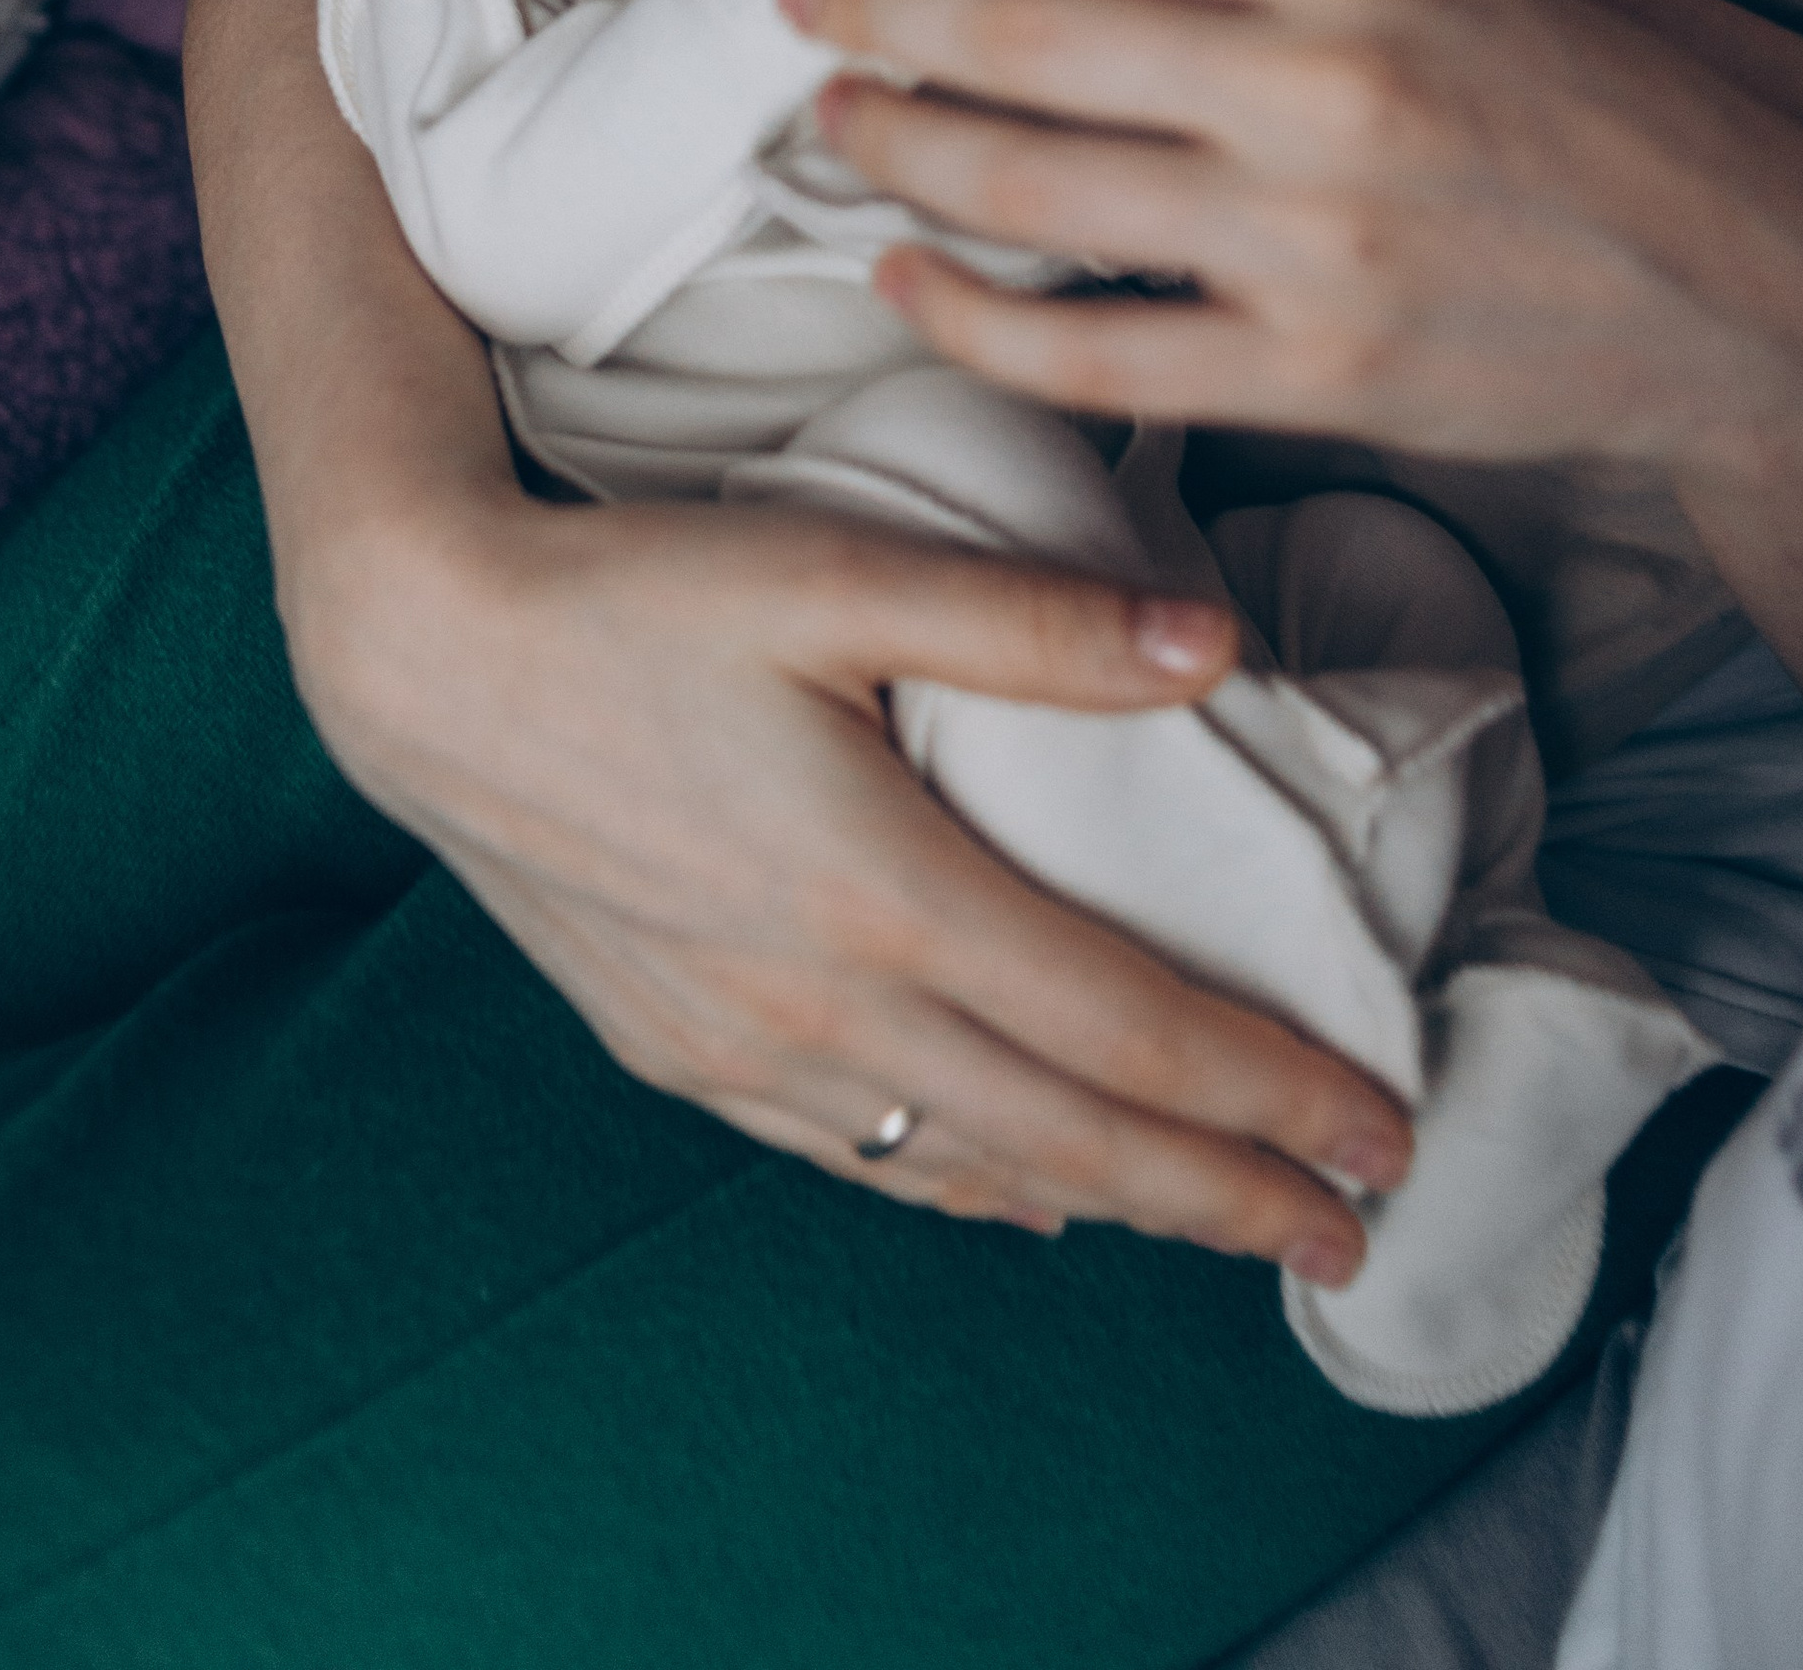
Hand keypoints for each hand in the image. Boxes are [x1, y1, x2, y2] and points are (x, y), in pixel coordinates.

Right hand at [198, 0, 1411, 1271]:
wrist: (419, 659)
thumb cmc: (636, 592)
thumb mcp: (841, 569)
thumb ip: (1037, 621)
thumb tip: (1225, 650)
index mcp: (890, 893)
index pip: (1132, 1032)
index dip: (1273, 1093)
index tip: (1383, 1132)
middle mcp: (826, 1005)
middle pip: (1073, 1135)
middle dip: (1228, 1195)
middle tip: (1354, 1233)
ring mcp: (742, 1046)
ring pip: (969, 1163)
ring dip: (1111, 1204)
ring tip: (1221, 1222)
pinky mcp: (676, 1046)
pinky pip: (855, 1156)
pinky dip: (964, 1188)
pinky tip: (1016, 1196)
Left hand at [785, 0, 1802, 481]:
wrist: (1758, 295)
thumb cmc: (1597, 101)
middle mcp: (1320, 82)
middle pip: (1019, 34)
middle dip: (880, 11)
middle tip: (807, 1)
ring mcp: (1309, 243)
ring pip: (1023, 187)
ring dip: (897, 145)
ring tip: (837, 118)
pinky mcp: (1311, 379)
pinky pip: (1082, 350)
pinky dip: (965, 310)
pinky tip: (904, 273)